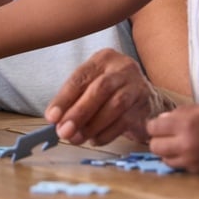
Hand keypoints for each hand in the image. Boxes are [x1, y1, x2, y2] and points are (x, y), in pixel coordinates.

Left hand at [45, 48, 174, 145]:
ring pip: (115, 106)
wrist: (146, 97)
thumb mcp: (90, 86)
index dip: (64, 99)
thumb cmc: (110, 91)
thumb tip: (56, 120)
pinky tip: (95, 139)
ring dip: (92, 126)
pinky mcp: (146, 106)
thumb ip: (73, 100)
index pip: (80, 78)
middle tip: (64, 132)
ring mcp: (138, 86)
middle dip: (79, 113)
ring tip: (77, 138)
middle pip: (99, 89)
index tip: (52, 117)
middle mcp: (123, 68)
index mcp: (103, 59)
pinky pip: (126, 121)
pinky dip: (107, 133)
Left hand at [146, 103, 198, 172]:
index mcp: (185, 124)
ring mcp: (191, 159)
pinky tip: (188, 152)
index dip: (154, 125)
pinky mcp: (197, 169)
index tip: (159, 125)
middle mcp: (185, 144)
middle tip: (166, 135)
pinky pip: (178, 166)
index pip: (153, 128)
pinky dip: (179, 159)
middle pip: (154, 146)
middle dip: (158, 139)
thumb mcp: (198, 108)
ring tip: (177, 144)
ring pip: (164, 158)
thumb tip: (160, 120)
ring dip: (167, 151)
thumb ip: (177, 114)